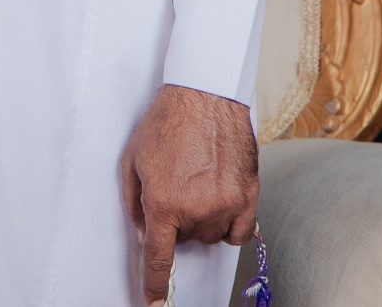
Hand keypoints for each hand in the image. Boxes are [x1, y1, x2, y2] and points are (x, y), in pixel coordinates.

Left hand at [121, 83, 257, 305]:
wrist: (204, 95)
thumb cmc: (166, 123)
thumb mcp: (132, 161)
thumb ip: (135, 203)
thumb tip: (145, 233)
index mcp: (164, 203)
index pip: (159, 258)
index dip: (155, 284)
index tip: (154, 302)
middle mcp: (197, 210)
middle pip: (185, 240)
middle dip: (176, 222)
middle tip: (174, 189)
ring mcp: (227, 204)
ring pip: (211, 236)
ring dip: (201, 221)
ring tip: (196, 184)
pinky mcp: (249, 195)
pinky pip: (239, 232)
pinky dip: (228, 224)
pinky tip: (219, 200)